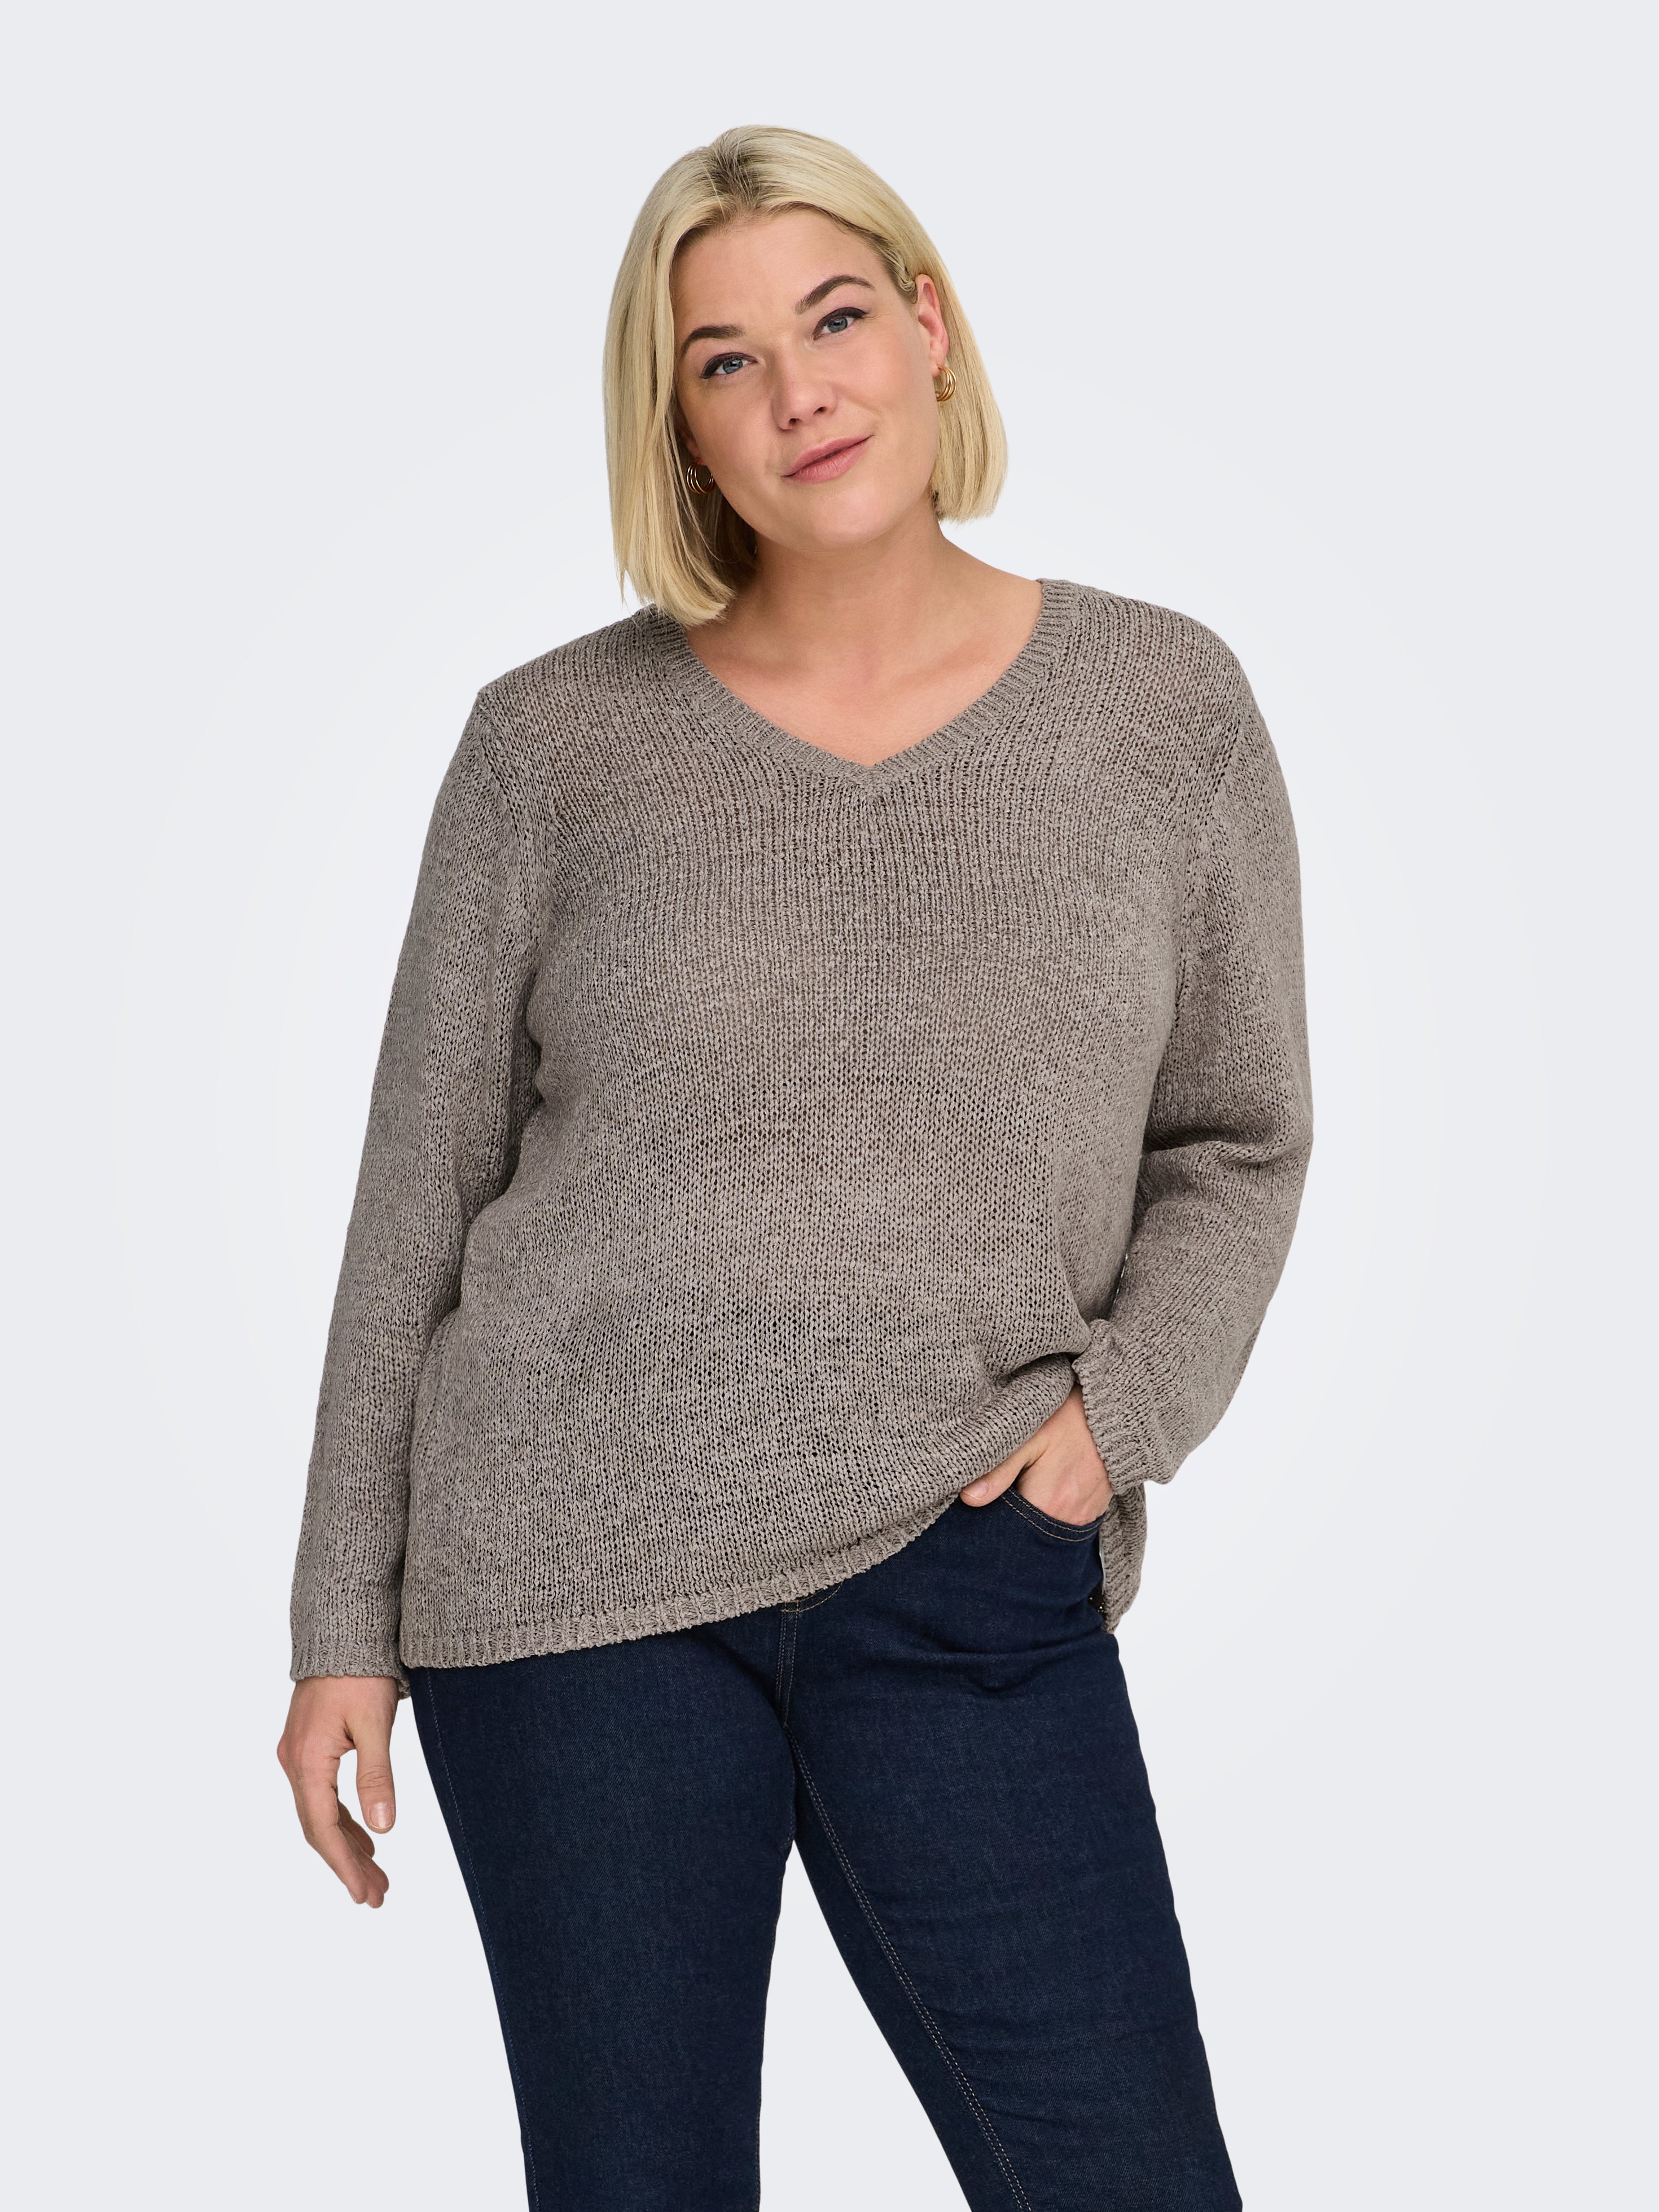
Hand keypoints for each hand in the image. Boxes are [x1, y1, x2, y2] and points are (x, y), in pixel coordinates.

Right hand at [277, 1674, 400, 1906]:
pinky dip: (342, 1820)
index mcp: (307, 1761)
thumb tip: (383, 1828)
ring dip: (346, 1845)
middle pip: (319, 1828)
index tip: (363, 1896)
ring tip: (376, 1876)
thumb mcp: (375, 1723)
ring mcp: (297, 1754)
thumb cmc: (360, 1671)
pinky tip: (364, 1835)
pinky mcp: (307, 1746)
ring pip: (320, 1814)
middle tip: (376, 1896)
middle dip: (347, 1864)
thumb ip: (376, 1776)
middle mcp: (294, 1762)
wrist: (341, 1630)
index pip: (324, 1829)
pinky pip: (321, 1796)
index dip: (344, 1866)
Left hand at [958, 1384, 1111, 1523]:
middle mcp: (1070, 1519)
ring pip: (1045, 1527)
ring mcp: (1086, 1517)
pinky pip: (1064, 1519)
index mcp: (1049, 1504)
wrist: (1114, 1408)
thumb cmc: (1069, 1417)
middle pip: (1027, 1532)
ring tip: (1022, 1485)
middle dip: (1010, 1518)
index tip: (980, 1501)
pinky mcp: (1095, 1509)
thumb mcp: (1028, 1436)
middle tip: (1001, 1489)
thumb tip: (968, 1499)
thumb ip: (998, 1470)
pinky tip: (1043, 1485)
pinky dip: (1049, 1509)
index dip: (991, 1518)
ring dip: (1030, 1512)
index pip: (1008, 1530)